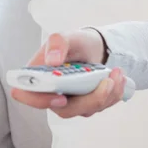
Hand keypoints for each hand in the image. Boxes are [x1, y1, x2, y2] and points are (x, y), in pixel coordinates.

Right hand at [10, 30, 126, 118]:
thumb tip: (53, 60)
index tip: (61, 98)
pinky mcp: (87, 104)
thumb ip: (57, 43)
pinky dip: (114, 93)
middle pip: (64, 110)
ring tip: (117, 73)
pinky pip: (101, 106)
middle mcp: (51, 94)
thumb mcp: (66, 36)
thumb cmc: (74, 43)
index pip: (27, 95)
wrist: (94, 48)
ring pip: (86, 110)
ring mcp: (70, 102)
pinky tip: (120, 78)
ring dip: (107, 94)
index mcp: (37, 78)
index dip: (40, 101)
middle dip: (90, 99)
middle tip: (108, 82)